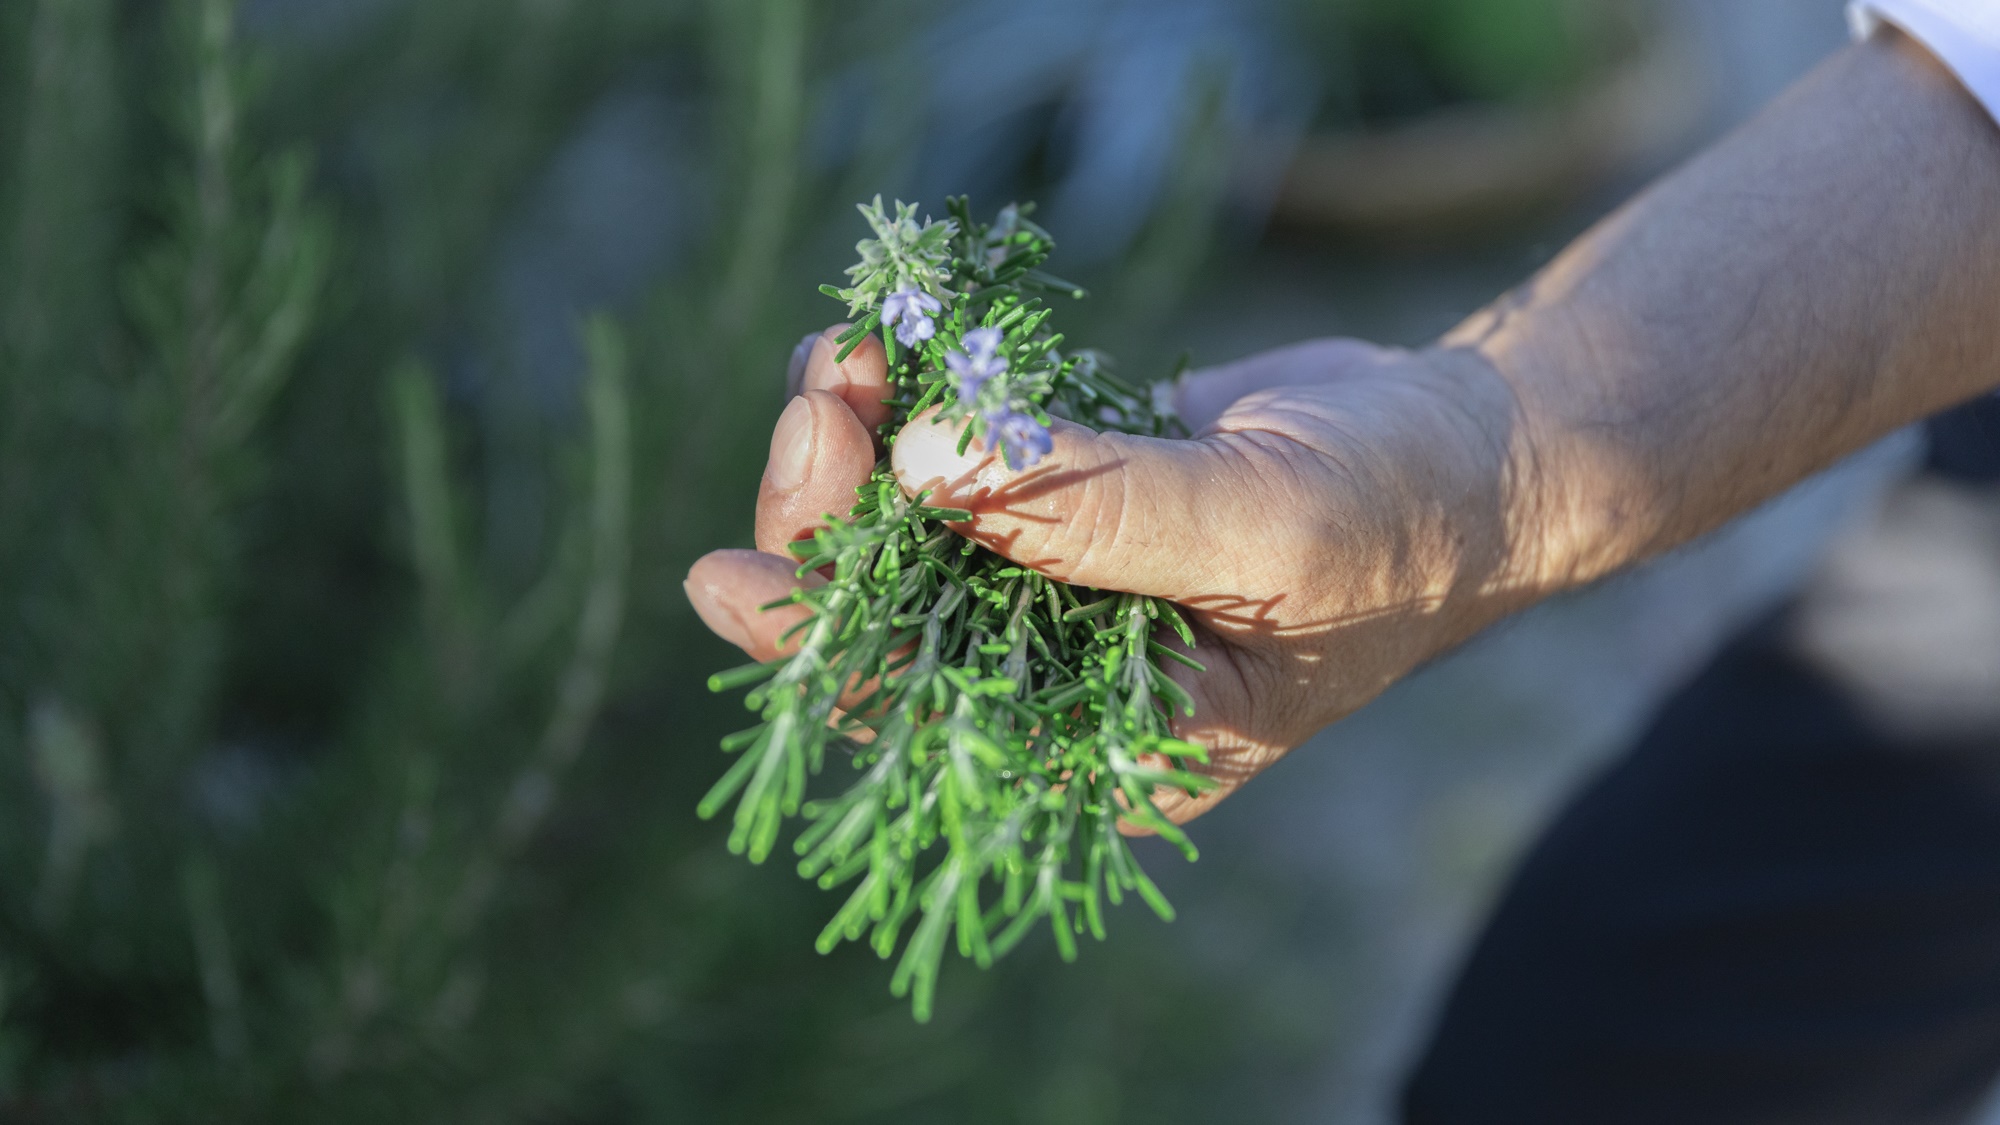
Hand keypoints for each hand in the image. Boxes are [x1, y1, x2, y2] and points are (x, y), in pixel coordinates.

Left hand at [685, 326, 1536, 825]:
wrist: (1475, 450)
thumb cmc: (1400, 518)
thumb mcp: (1263, 527)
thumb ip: (1094, 509)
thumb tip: (922, 463)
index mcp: (1103, 748)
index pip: (921, 722)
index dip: (815, 653)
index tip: (729, 575)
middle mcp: (1060, 679)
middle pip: (887, 619)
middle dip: (829, 513)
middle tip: (824, 390)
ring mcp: (1057, 582)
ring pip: (904, 530)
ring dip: (853, 446)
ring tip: (846, 352)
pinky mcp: (1064, 496)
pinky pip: (955, 462)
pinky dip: (907, 408)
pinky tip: (882, 352)